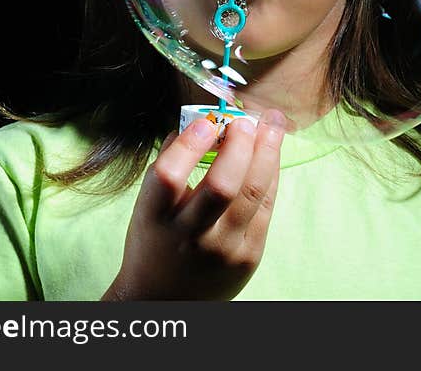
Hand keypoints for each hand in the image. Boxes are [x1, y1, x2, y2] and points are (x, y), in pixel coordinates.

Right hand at [101, 110, 284, 300]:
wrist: (165, 300)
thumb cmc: (155, 240)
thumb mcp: (147, 206)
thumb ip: (169, 165)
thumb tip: (199, 120)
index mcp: (155, 219)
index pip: (170, 177)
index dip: (190, 145)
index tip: (207, 120)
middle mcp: (189, 237)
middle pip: (221, 186)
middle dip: (240, 145)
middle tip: (246, 120)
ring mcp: (223, 249)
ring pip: (254, 193)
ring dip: (268, 151)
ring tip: (273, 124)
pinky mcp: (248, 256)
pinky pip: (266, 206)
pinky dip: (271, 173)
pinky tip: (272, 152)